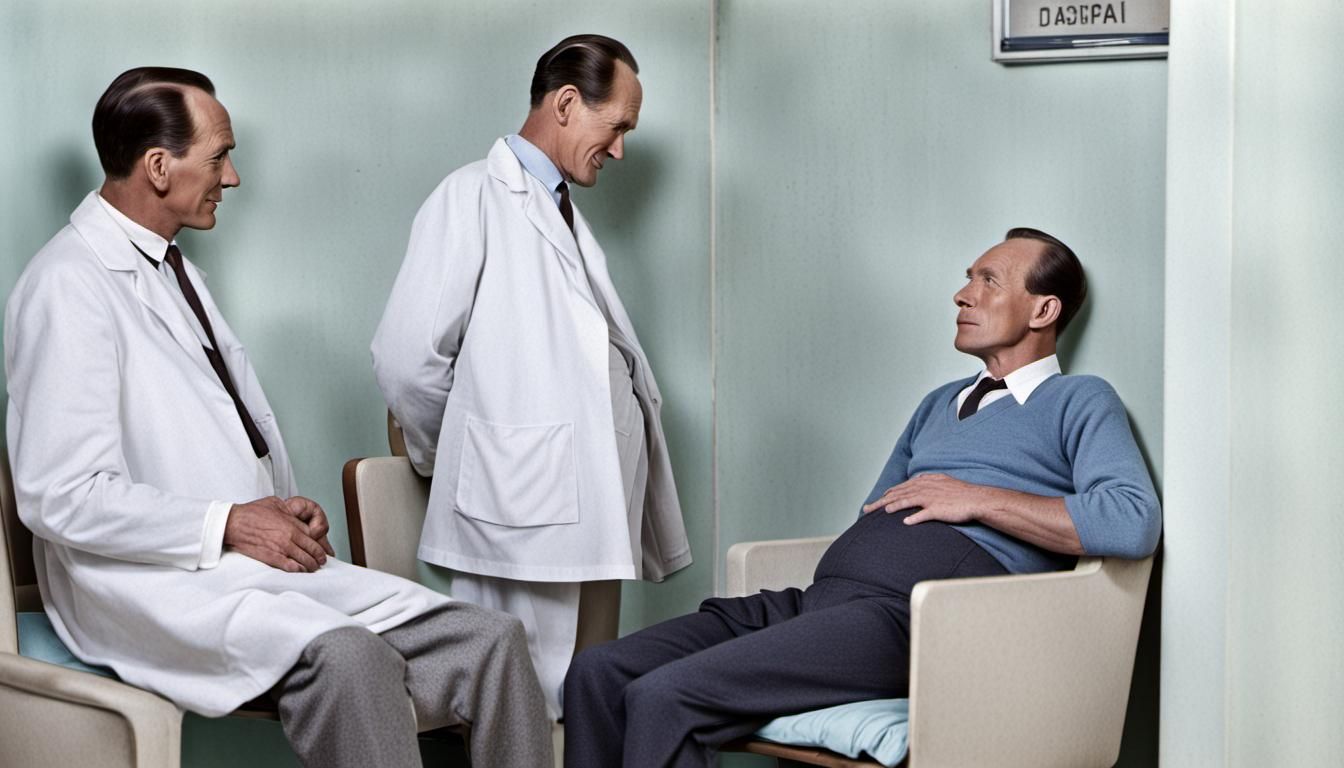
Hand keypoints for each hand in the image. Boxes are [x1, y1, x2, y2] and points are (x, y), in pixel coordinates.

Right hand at [223, 496, 328, 572]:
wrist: (234, 523)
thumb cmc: (253, 512)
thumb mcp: (276, 504)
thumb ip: (291, 512)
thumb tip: (300, 517)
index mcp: (292, 525)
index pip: (314, 539)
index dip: (320, 547)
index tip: (323, 551)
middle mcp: (289, 538)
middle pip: (311, 552)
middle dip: (318, 558)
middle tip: (321, 562)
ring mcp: (280, 549)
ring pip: (303, 561)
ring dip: (310, 566)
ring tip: (313, 568)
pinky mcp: (271, 558)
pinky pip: (289, 567)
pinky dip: (298, 570)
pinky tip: (300, 571)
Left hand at [861, 473, 996, 524]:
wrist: (977, 499)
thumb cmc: (960, 493)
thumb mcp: (942, 482)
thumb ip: (927, 481)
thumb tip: (916, 481)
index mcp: (925, 482)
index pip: (901, 487)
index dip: (888, 494)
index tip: (878, 500)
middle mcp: (925, 488)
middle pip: (898, 494)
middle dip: (881, 501)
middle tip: (867, 508)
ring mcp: (931, 498)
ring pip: (906, 501)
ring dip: (893, 506)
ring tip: (882, 511)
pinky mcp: (938, 509)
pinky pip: (923, 514)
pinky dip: (913, 518)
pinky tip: (905, 523)